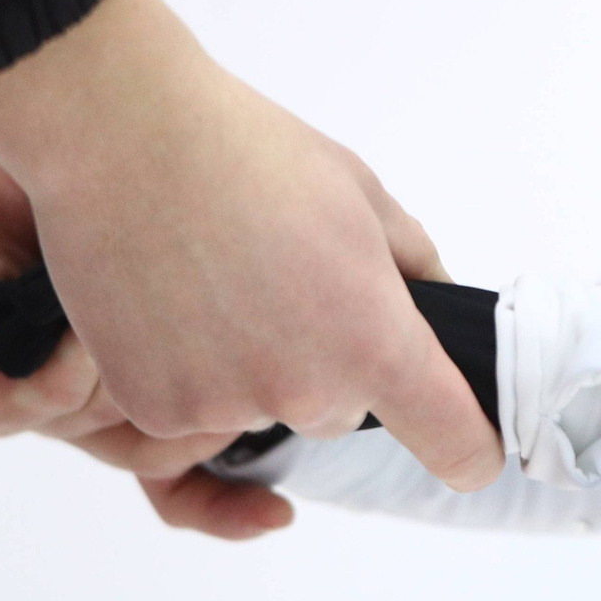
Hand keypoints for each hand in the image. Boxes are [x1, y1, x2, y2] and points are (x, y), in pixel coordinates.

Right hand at [0, 0, 501, 490]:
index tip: (475, 459)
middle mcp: (306, 390)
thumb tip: (441, 308)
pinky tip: (175, 301)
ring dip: (257, 366)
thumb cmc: (255, 157)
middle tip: (288, 285)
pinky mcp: (155, 411)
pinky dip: (191, 371)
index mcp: (374, 341)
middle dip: (332, 364)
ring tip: (223, 280)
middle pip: (343, 410)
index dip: (468, 450)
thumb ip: (417, 268)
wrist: (125, 142)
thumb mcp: (367, 199)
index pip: (450, 436)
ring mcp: (224, 408)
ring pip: (267, 408)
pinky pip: (196, 410)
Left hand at [0, 111, 297, 536]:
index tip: (282, 515)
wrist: (23, 101)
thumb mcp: (264, 207)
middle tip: (247, 375)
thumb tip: (409, 302)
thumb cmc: (145, 150)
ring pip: (100, 435)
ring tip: (155, 308)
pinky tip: (84, 327)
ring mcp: (32, 386)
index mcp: (162, 364)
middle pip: (163, 459)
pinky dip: (59, 378)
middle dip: (206, 425)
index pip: (204, 461)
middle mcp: (98, 388)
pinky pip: (19, 410)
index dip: (237, 502)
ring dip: (133, 382)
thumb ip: (325, 270)